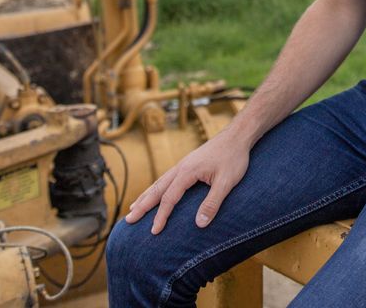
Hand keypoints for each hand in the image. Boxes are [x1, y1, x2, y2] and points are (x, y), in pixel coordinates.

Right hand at [124, 133, 250, 233]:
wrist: (237, 136)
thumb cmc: (234, 158)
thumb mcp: (226, 182)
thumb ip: (212, 203)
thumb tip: (199, 225)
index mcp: (187, 172)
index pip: (169, 198)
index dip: (161, 216)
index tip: (154, 231)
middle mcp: (181, 167)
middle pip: (157, 189)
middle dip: (142, 205)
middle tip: (128, 220)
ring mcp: (183, 164)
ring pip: (159, 182)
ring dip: (145, 196)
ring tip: (133, 208)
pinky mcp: (188, 164)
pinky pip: (166, 178)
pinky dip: (156, 188)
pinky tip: (154, 193)